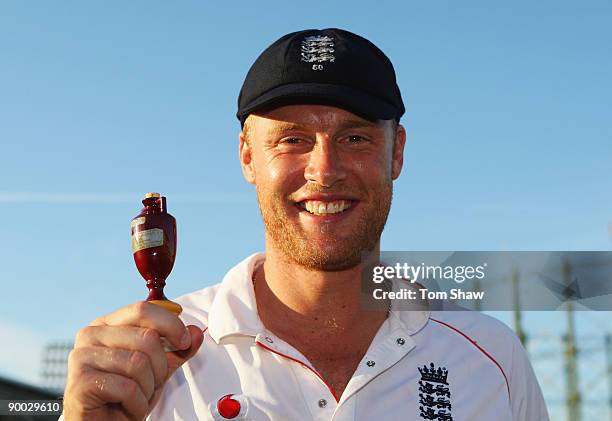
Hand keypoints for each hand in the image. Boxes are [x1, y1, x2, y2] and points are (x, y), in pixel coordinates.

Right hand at [63, 301, 204, 420]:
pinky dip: (136, 403)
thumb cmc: (126, 395)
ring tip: (138, 396)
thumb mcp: (158, 367)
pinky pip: (127, 388)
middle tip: (152, 382)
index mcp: (108, 324)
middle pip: (146, 337)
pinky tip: (126, 406)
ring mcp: (81, 357)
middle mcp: (91, 335)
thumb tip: (195, 332)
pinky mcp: (80, 383)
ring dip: (148, 387)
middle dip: (160, 366)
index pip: (143, 309)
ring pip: (138, 363)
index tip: (184, 341)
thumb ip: (178, 349)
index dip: (170, 324)